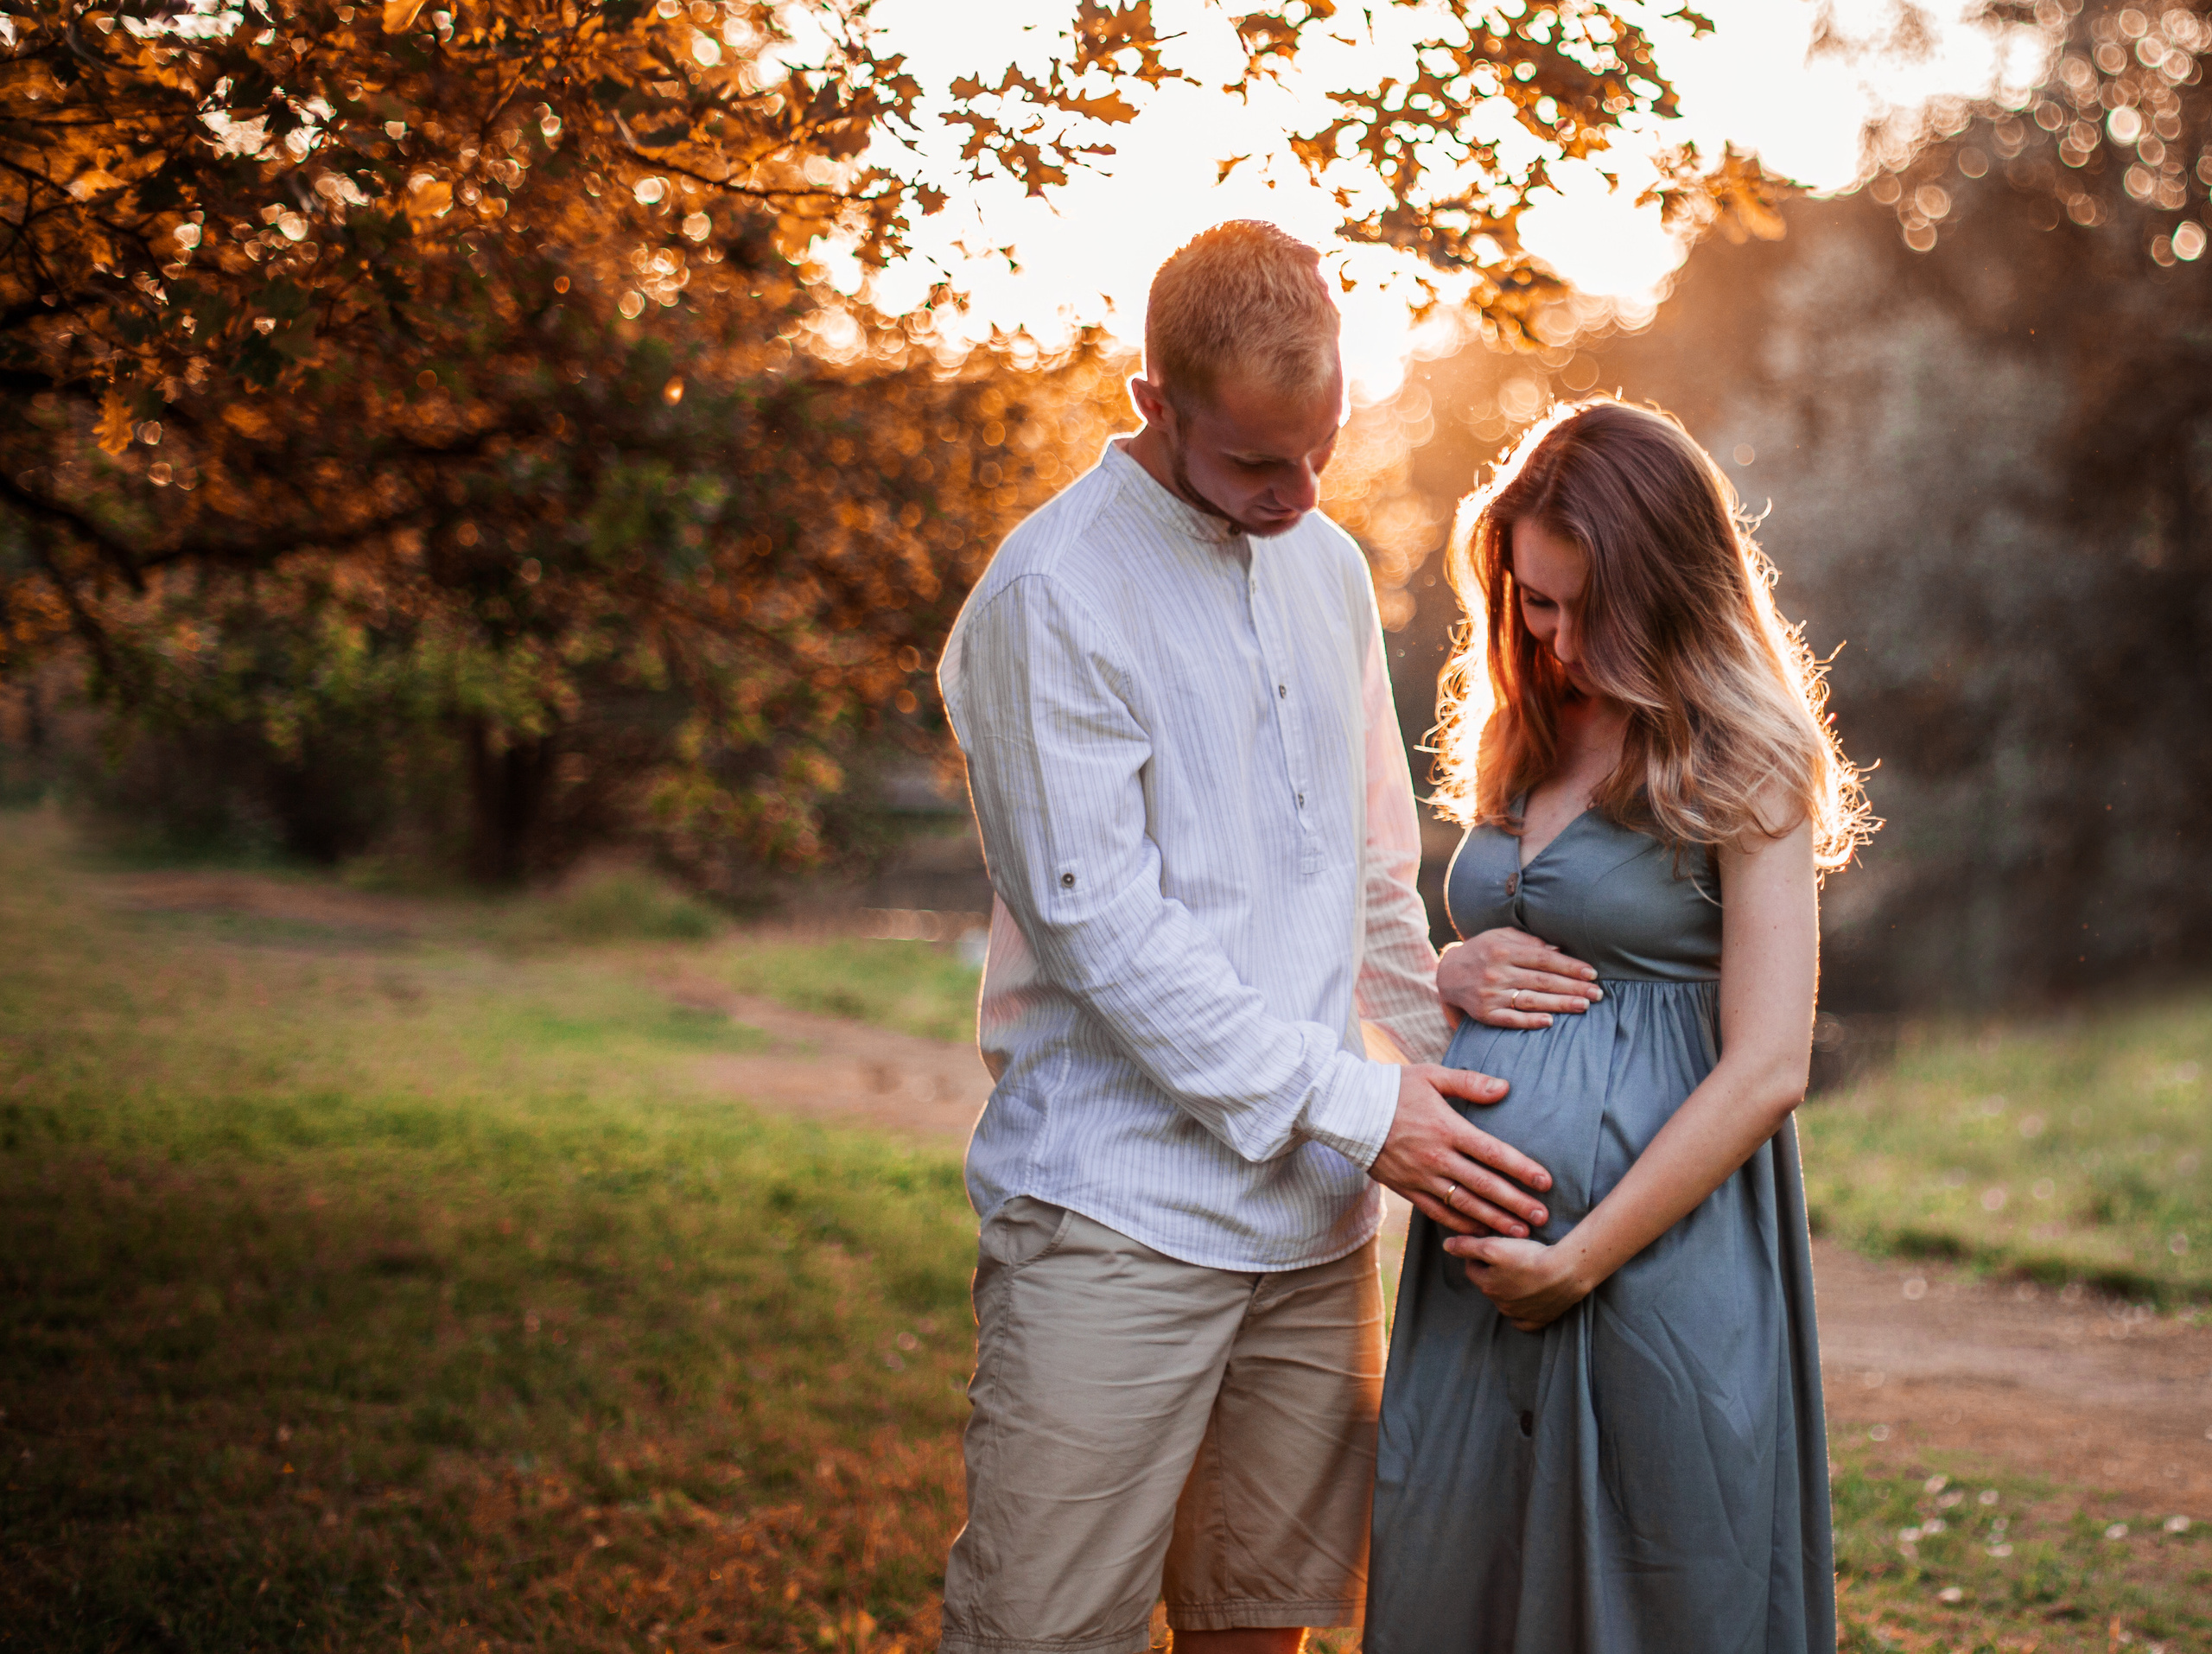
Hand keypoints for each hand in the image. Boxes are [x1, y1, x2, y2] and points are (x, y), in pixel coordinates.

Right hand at [1369, 1065, 1551, 1238]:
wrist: (1347, 1111)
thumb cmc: (1392, 1089)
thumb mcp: (1431, 1076)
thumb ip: (1469, 1083)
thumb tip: (1504, 1088)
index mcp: (1447, 1128)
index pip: (1493, 1153)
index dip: (1521, 1169)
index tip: (1544, 1182)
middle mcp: (1437, 1157)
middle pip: (1484, 1185)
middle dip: (1516, 1203)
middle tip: (1542, 1217)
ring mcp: (1421, 1177)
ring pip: (1464, 1204)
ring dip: (1494, 1220)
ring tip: (1520, 1232)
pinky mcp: (1407, 1189)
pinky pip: (1438, 1212)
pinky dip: (1461, 1224)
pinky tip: (1481, 1231)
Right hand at [1437, 928, 1600, 1029]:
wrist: (1447, 974)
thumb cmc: (1482, 951)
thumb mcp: (1501, 936)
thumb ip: (1528, 941)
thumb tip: (1558, 950)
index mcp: (1504, 950)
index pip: (1544, 959)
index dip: (1570, 967)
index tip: (1592, 973)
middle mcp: (1497, 972)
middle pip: (1542, 981)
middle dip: (1573, 987)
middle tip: (1598, 994)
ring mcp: (1491, 994)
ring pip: (1531, 1000)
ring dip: (1560, 1004)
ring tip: (1583, 1006)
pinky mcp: (1485, 1013)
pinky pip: (1511, 1019)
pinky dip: (1530, 1021)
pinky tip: (1549, 1021)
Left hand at [1443, 1234, 1591, 1331]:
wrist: (1564, 1273)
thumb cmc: (1528, 1258)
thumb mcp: (1493, 1247)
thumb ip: (1467, 1246)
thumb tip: (1446, 1246)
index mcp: (1487, 1286)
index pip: (1472, 1268)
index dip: (1478, 1254)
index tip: (1490, 1243)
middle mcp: (1500, 1304)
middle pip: (1489, 1285)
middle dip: (1493, 1272)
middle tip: (1508, 1256)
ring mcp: (1520, 1314)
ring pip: (1507, 1301)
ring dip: (1509, 1288)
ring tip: (1522, 1272)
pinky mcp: (1540, 1319)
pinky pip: (1525, 1321)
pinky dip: (1523, 1313)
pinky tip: (1527, 1302)